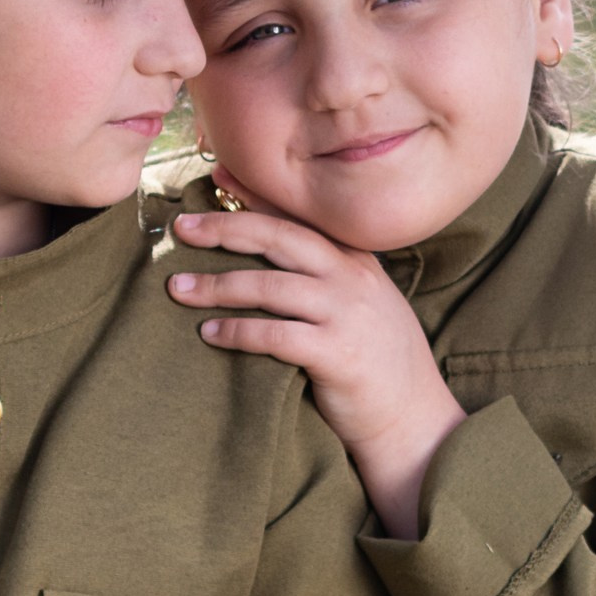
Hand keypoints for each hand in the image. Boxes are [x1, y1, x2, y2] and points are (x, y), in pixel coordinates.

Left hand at [167, 202, 464, 539]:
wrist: (416, 420)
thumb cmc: (379, 363)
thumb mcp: (363, 304)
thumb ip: (328, 276)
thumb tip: (269, 257)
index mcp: (356, 260)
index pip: (299, 215)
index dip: (255, 194)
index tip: (216, 175)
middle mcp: (352, 278)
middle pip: (279, 238)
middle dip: (225, 229)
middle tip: (182, 229)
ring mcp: (347, 315)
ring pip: (269, 286)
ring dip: (218, 286)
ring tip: (179, 289)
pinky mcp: (338, 355)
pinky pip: (275, 335)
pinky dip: (238, 332)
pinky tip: (210, 335)